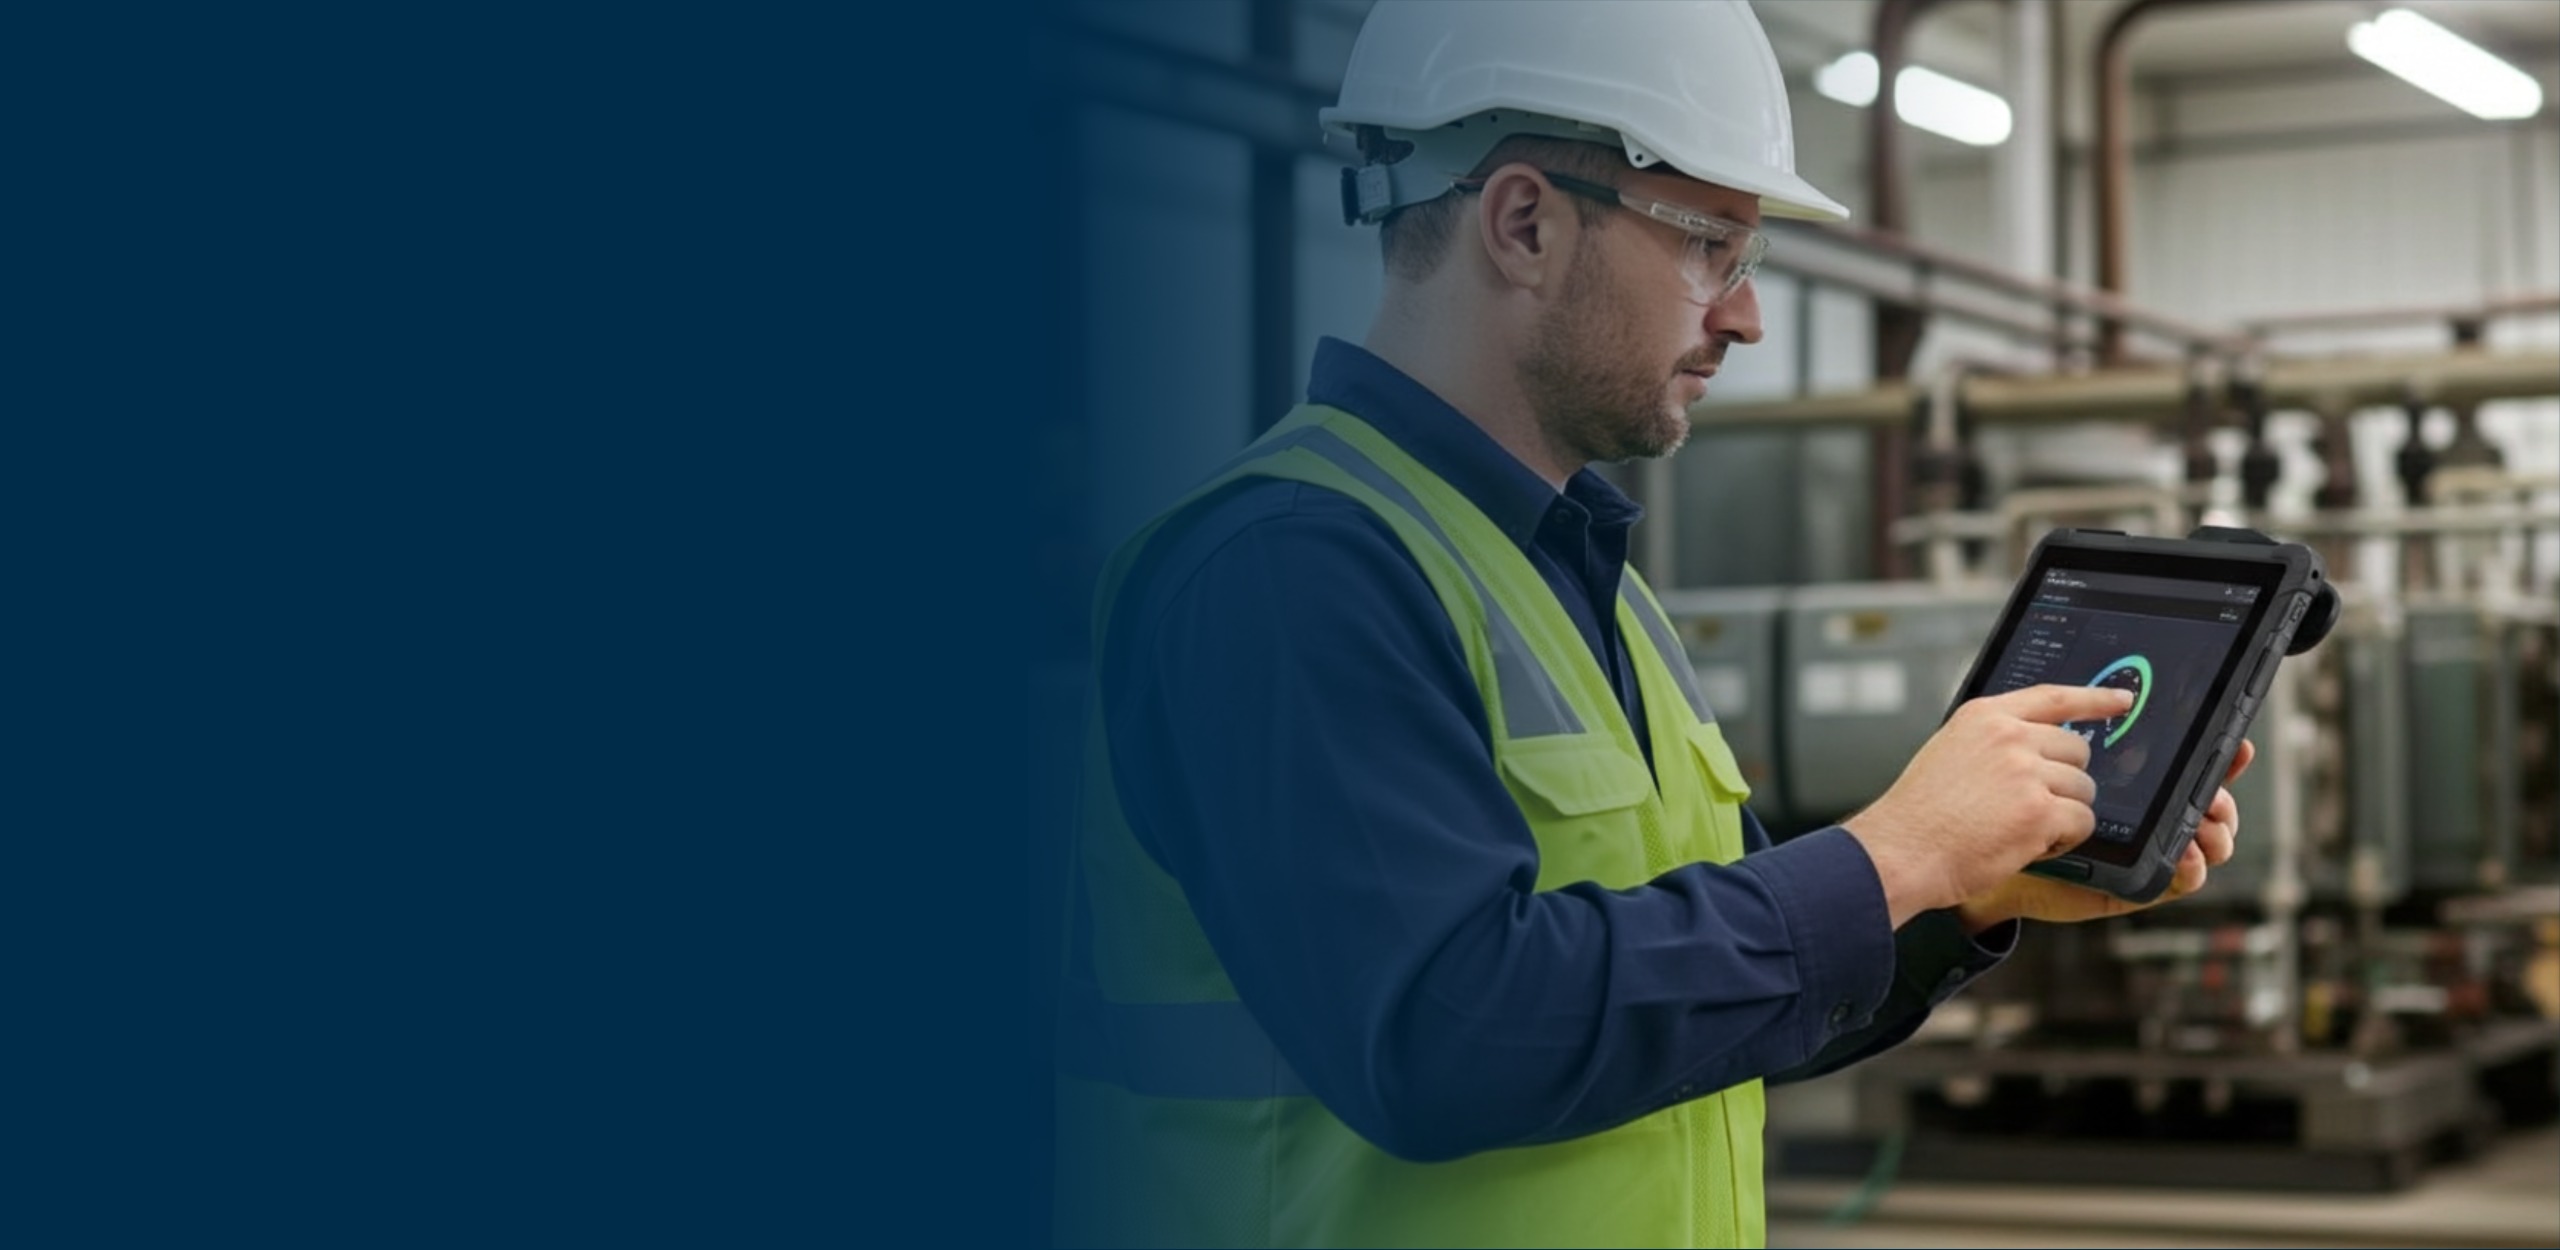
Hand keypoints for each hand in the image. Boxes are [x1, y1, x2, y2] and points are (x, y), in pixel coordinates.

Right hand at [1842, 683, 2132, 926]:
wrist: (1900, 852)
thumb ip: (1992, 743)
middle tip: (2031, 806)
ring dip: (2063, 814)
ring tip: (2020, 828)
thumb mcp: (1948, 753)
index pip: (2052, 697)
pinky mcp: (2039, 811)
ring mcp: (2026, 772)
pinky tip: (2029, 845)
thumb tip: (2039, 751)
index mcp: (1984, 718)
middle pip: (2077, 750)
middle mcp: (2009, 737)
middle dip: (2064, 781)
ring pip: (2083, 789)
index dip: (2094, 698)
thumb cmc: (1918, 816)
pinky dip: (2064, 840)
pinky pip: (2082, 822)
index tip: (2121, 700)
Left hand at [1957, 739, 2253, 929]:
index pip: (2186, 765)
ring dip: (2217, 830)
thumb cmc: (2002, 802)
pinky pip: (2178, 879)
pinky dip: (2191, 867)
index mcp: (2131, 782)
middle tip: (2216, 789)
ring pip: (2205, 840)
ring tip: (2205, 820)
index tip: (2236, 744)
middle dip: (2221, 793)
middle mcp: (2143, 815)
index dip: (2217, 757)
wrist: (1974, 852)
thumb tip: (2116, 695)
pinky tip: (2185, 853)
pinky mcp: (2133, 884)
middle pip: (2205, 801)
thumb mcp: (2035, 756)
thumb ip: (2071, 728)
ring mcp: (2141, 850)